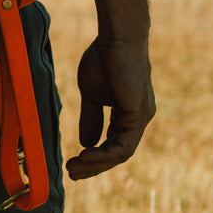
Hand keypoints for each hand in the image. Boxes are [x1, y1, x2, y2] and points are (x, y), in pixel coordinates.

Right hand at [66, 36, 154, 179]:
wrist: (116, 39)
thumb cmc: (104, 60)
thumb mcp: (92, 96)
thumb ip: (91, 118)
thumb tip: (86, 142)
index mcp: (128, 114)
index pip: (113, 144)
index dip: (94, 157)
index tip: (72, 163)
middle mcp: (138, 119)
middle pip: (117, 153)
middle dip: (93, 166)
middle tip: (71, 173)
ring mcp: (141, 117)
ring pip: (121, 153)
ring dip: (97, 164)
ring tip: (74, 167)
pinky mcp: (139, 114)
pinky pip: (124, 145)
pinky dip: (104, 154)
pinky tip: (86, 155)